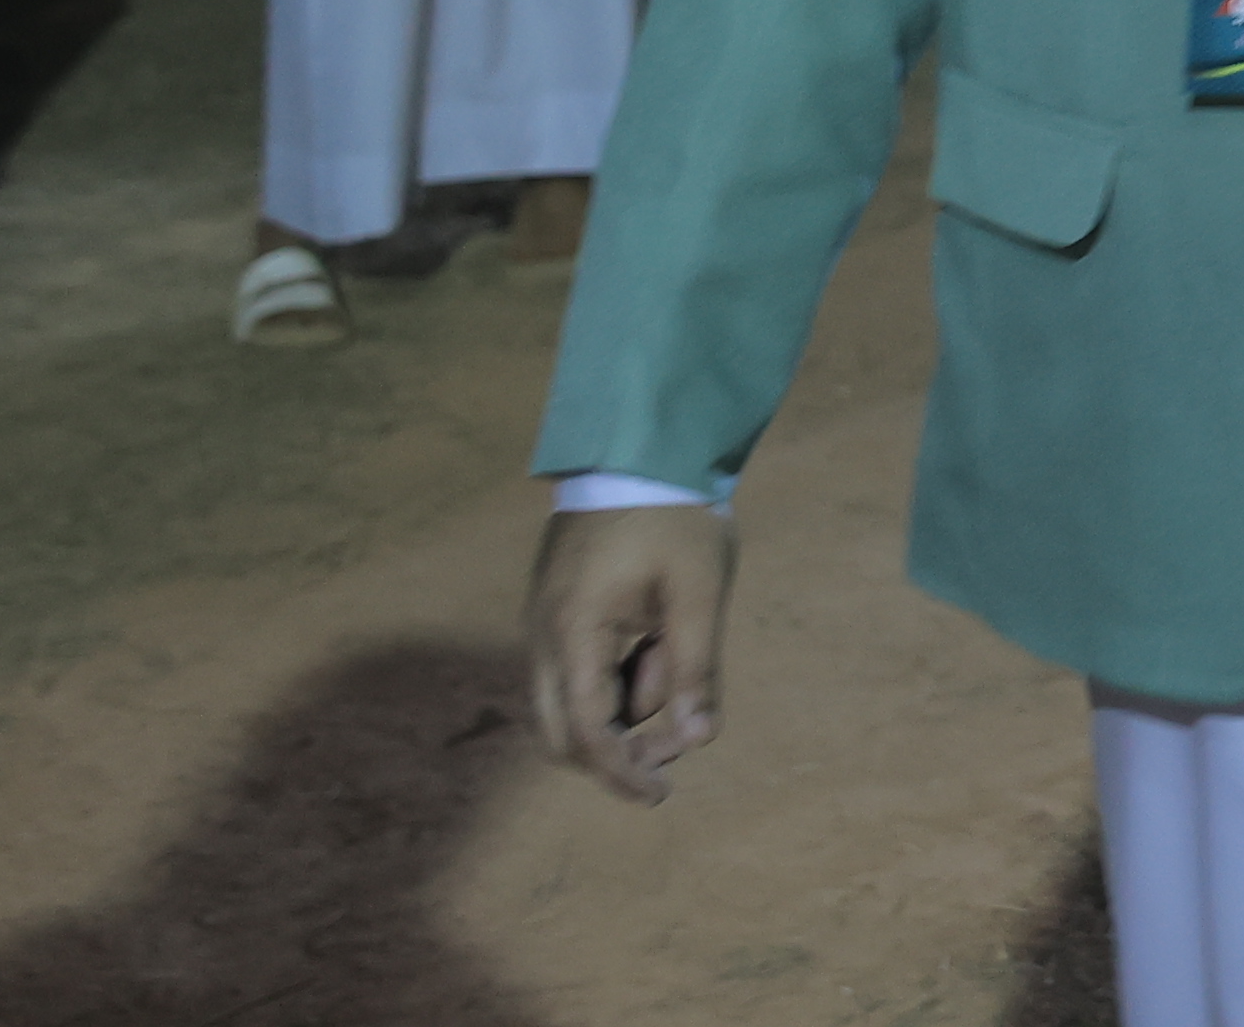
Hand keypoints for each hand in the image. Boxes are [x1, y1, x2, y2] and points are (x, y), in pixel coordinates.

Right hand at [526, 503, 730, 804]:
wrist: (638, 449)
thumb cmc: (673, 516)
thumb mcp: (699, 590)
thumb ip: (696, 668)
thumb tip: (698, 741)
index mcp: (573, 631)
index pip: (584, 731)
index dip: (620, 772)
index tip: (659, 795)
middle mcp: (544, 635)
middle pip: (561, 731)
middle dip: (617, 751)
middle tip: (677, 741)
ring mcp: (544, 624)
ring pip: (569, 704)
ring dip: (622, 710)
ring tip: (675, 656)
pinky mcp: (557, 613)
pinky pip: (576, 672)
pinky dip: (615, 680)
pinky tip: (657, 645)